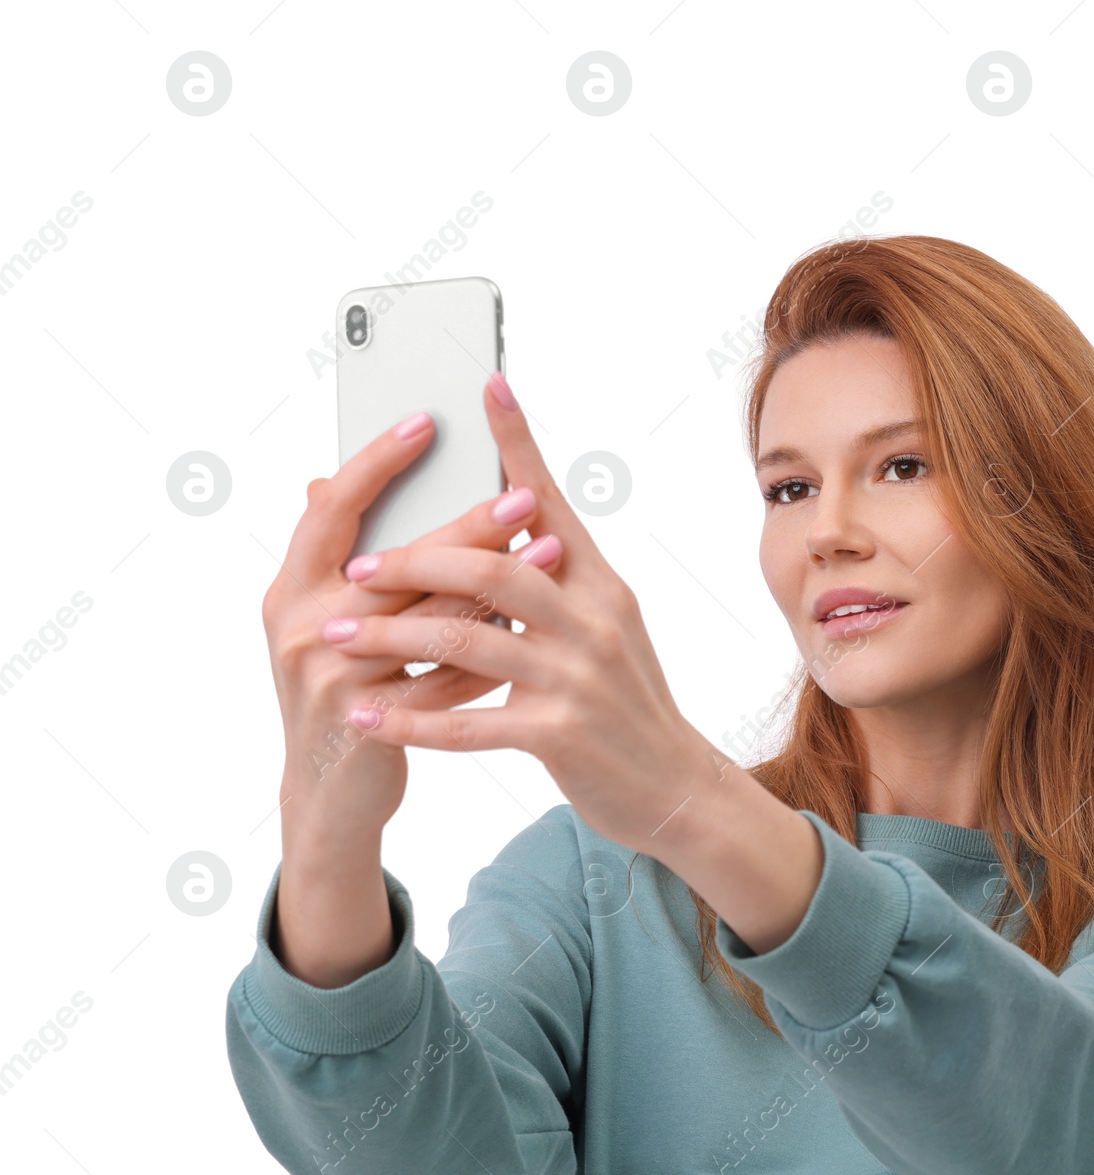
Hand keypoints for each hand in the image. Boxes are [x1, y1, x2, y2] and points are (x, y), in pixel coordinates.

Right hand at [263, 400, 543, 840]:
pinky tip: (539, 627)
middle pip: (399, 561)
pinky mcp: (368, 720)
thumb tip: (329, 477)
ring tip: (552, 553)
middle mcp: (302, 624)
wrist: (330, 790)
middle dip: (467, 525)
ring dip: (498, 585)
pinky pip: (449, 682)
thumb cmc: (345, 687)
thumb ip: (342, 557)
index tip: (427, 421)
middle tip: (523, 494)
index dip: (377, 461)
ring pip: (431, 620)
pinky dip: (497, 652)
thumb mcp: (330, 618)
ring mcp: (331, 675)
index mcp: (293, 585)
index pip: (334, 506)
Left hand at [321, 373, 726, 857]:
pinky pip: (469, 723)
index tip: (486, 387)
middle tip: (357, 564)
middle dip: (414, 560)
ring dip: (392, 636)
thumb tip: (511, 523)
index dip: (519, 444)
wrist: (677, 787)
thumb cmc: (628, 704)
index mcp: (602, 586)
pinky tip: (370, 716)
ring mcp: (577, 679)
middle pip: (493, 567)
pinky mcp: (560, 735)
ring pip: (468, 640)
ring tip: (336, 635)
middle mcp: (593, 622)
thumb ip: (557, 580)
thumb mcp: (606, 628)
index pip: (553, 503)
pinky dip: (412, 720)